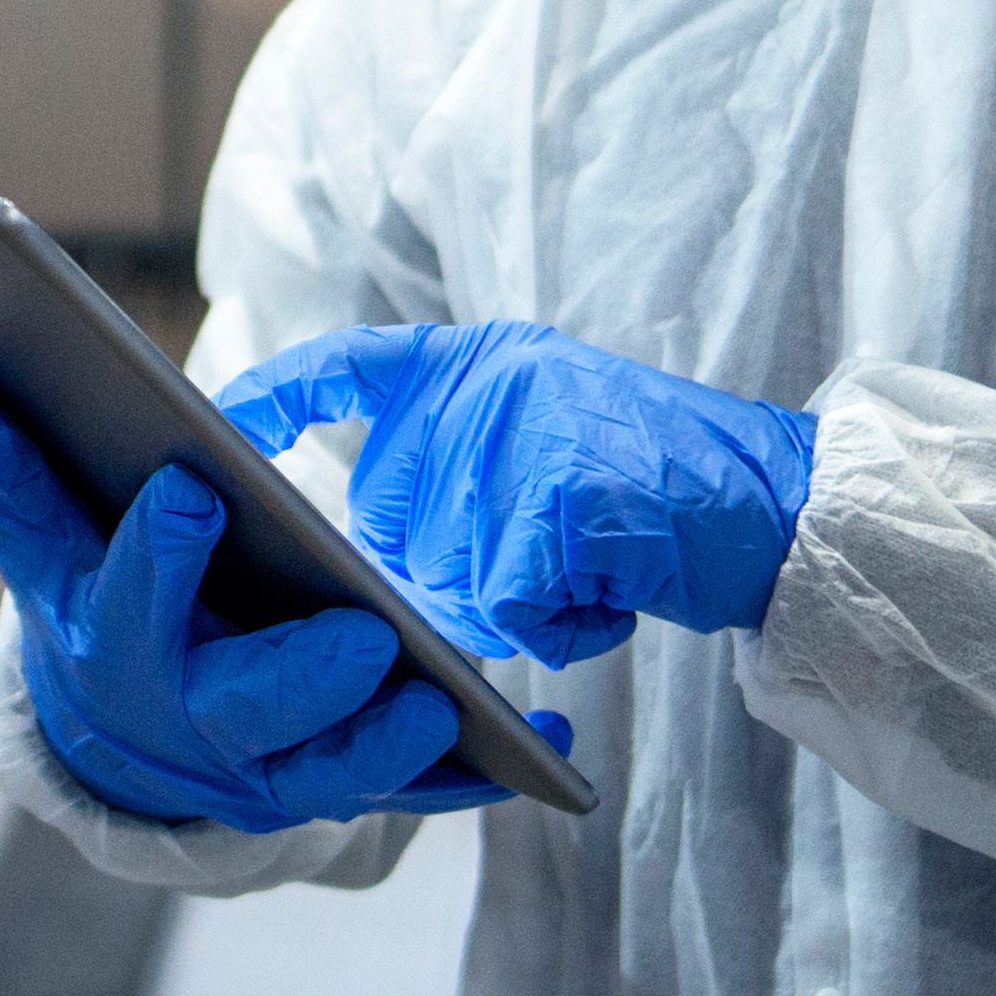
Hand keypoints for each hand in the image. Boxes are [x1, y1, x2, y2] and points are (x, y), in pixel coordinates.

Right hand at [0, 388, 542, 828]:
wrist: (126, 747)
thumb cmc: (98, 616)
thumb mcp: (50, 558)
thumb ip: (14, 482)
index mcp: (118, 650)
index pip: (130, 603)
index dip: (158, 553)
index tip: (194, 488)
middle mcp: (192, 723)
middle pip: (243, 710)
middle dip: (301, 676)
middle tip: (364, 634)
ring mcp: (269, 769)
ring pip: (332, 771)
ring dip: (390, 745)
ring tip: (448, 698)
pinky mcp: (339, 789)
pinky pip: (418, 793)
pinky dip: (480, 778)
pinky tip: (541, 750)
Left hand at [221, 322, 815, 668]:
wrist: (780, 502)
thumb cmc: (657, 494)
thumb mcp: (547, 446)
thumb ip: (458, 478)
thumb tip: (367, 574)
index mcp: (477, 366)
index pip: (347, 365)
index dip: (275, 392)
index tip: (215, 422)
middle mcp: (486, 390)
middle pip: (392, 529)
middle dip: (454, 582)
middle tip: (548, 565)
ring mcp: (518, 441)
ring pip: (451, 584)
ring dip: (521, 612)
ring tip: (597, 570)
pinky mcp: (553, 504)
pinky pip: (510, 612)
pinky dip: (563, 629)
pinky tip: (614, 596)